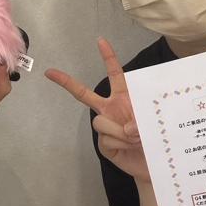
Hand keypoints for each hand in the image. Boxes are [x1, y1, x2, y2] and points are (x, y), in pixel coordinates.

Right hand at [45, 38, 148, 181]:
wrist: (154, 164)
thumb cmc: (155, 137)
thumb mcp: (151, 122)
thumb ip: (138, 120)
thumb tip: (126, 128)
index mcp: (124, 98)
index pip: (115, 74)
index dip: (108, 57)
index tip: (100, 40)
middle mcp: (110, 110)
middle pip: (84, 95)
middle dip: (67, 82)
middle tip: (50, 72)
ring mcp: (105, 127)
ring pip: (100, 122)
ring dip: (120, 131)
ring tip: (135, 139)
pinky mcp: (103, 145)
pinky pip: (105, 139)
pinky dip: (121, 143)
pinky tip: (129, 148)